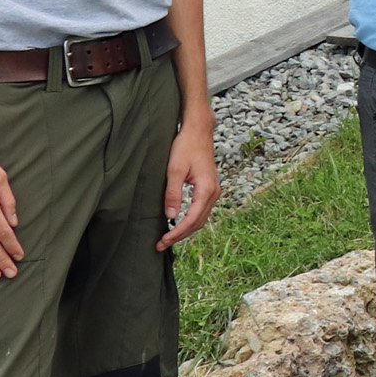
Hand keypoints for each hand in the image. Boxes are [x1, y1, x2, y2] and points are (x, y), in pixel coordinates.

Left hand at [159, 116, 220, 247]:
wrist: (198, 131)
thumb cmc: (186, 146)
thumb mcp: (175, 170)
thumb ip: (173, 194)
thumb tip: (170, 216)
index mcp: (206, 190)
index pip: (192, 219)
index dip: (177, 232)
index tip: (163, 240)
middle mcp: (213, 193)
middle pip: (198, 223)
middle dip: (180, 235)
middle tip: (162, 244)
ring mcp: (213, 191)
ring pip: (201, 218)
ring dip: (186, 229)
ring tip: (168, 237)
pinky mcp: (209, 188)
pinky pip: (201, 210)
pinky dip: (190, 220)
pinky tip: (178, 223)